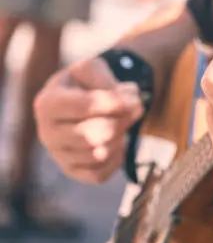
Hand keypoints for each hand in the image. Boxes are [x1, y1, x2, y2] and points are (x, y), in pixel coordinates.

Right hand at [34, 57, 142, 183]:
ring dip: (121, 137)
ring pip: (100, 154)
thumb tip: (130, 104)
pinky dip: (117, 157)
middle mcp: (46, 133)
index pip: (82, 107)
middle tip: (136, 109)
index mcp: (47, 103)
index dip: (113, 103)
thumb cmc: (86, 83)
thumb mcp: (93, 69)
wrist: (81, 101)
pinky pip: (100, 173)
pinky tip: (116, 142)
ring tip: (122, 122)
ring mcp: (57, 155)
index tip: (134, 99)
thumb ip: (109, 82)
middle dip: (122, 121)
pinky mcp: (71, 171)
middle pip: (94, 135)